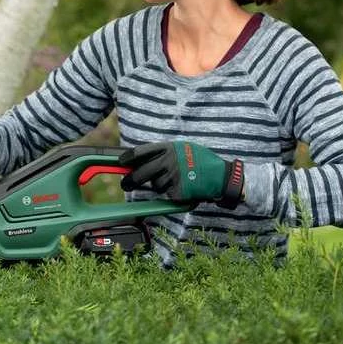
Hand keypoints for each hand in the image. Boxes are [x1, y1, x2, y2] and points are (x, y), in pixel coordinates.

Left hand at [117, 140, 243, 208]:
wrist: (222, 176)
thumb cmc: (201, 161)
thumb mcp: (183, 149)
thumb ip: (164, 153)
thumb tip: (140, 160)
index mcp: (168, 148)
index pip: (140, 152)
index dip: (127, 158)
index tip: (120, 162)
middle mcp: (168, 161)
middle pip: (140, 173)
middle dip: (130, 181)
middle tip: (125, 185)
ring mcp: (172, 177)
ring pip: (156, 186)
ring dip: (162, 186)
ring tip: (178, 181)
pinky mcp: (177, 191)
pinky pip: (168, 195)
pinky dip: (174, 194)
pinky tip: (186, 189)